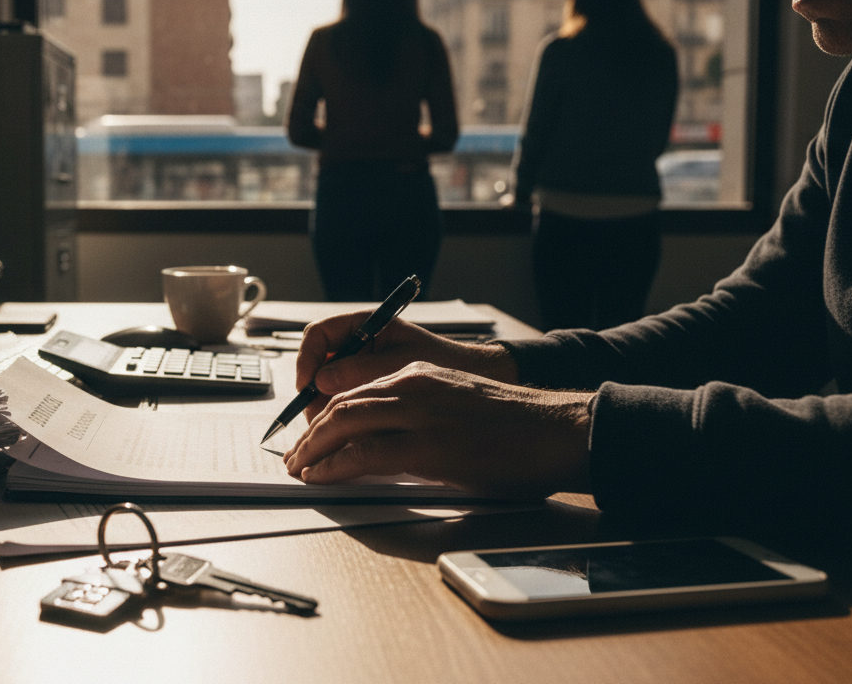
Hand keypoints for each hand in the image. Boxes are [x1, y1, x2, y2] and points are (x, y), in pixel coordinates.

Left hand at [282, 361, 592, 497]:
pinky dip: (333, 466)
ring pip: (344, 424)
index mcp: (418, 374)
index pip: (354, 389)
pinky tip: (320, 477)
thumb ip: (417, 415)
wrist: (557, 431)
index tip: (310, 434)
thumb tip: (382, 445)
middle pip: (340, 405)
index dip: (324, 414)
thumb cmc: (516, 427)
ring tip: (299, 469)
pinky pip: (364, 454)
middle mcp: (412, 386)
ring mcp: (419, 415)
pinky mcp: (427, 447)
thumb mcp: (456, 405)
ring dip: (313, 449)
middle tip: (294, 455)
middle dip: (310, 433)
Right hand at [296, 313, 518, 420]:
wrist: (478, 379)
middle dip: (312, 391)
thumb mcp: (402, 364)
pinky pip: (344, 400)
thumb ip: (361, 370)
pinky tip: (349, 434)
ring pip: (327, 386)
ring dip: (325, 408)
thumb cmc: (446, 363)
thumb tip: (322, 381)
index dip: (307, 358)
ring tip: (334, 432)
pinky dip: (341, 417)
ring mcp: (362, 367)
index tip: (307, 384)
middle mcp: (360, 344)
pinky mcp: (370, 389)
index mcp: (367, 324)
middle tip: (316, 417)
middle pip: (318, 363)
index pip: (318, 334)